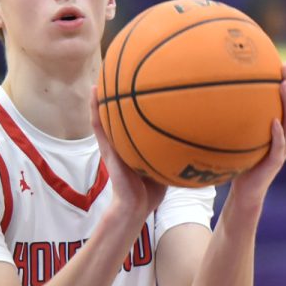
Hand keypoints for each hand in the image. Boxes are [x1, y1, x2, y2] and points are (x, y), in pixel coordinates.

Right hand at [90, 87, 166, 220]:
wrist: (135, 206)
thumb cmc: (150, 192)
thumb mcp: (164, 167)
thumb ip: (171, 154)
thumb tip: (191, 139)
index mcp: (133, 149)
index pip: (133, 125)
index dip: (134, 109)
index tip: (139, 90)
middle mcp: (121, 145)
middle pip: (117, 119)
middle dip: (117, 100)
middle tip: (118, 79)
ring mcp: (112, 146)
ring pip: (104, 119)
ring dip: (101, 100)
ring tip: (101, 80)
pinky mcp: (107, 150)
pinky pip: (99, 126)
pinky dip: (95, 109)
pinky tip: (94, 92)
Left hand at [227, 65, 285, 205]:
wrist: (246, 190)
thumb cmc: (242, 160)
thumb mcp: (241, 135)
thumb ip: (237, 117)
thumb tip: (217, 93)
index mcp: (283, 126)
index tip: (283, 61)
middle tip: (285, 65)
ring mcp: (284, 147)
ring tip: (282, 85)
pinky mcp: (276, 161)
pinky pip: (279, 145)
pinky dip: (278, 133)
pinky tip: (274, 121)